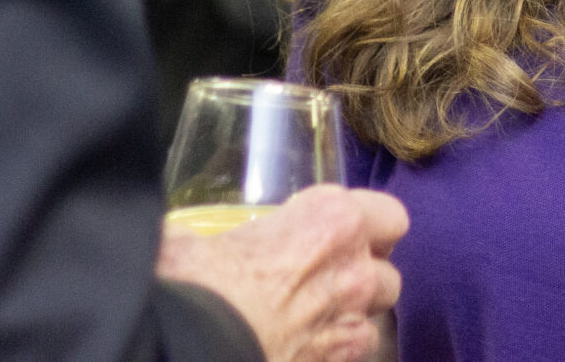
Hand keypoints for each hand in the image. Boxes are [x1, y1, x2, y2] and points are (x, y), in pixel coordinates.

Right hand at [158, 185, 407, 361]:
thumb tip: (174, 240)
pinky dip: (334, 355)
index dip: (372, 228)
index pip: (390, 217)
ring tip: (314, 324)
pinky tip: (303, 352)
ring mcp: (350, 323)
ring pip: (375, 320)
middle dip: (363, 278)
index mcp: (332, 219)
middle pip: (387, 273)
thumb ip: (204, 235)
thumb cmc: (193, 284)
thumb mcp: (191, 238)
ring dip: (352, 320)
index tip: (341, 236)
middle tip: (324, 283)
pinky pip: (352, 356)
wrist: (194, 348)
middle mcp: (354, 268)